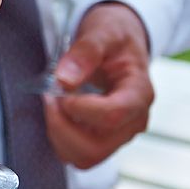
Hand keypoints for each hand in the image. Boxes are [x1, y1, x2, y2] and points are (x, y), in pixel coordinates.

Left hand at [43, 2, 153, 168]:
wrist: (121, 42)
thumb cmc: (116, 36)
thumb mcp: (103, 31)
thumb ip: (86, 51)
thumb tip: (64, 79)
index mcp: (140, 93)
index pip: (113, 115)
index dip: (80, 108)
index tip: (59, 90)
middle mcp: (134, 120)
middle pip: (97, 147)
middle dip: (62, 126)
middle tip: (49, 97)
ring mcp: (119, 134)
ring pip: (85, 157)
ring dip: (59, 134)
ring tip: (52, 103)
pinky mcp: (104, 139)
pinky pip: (78, 154)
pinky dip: (60, 138)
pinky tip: (57, 113)